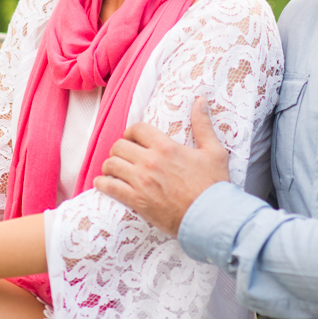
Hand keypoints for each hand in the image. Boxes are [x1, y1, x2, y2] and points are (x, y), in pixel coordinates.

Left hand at [95, 97, 229, 235]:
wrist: (211, 217)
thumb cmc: (214, 185)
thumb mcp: (214, 151)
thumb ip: (203, 124)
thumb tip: (201, 101)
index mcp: (166, 147)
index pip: (137, 129)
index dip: (132, 132)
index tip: (133, 138)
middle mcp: (150, 161)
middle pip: (119, 146)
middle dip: (120, 149)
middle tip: (124, 156)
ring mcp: (141, 181)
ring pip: (111, 165)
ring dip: (110, 166)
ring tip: (114, 169)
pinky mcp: (137, 200)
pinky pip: (110, 188)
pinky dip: (103, 184)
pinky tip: (103, 183)